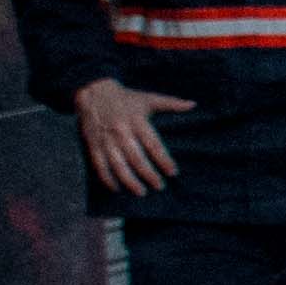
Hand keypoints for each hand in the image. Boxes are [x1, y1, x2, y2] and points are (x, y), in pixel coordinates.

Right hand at [69, 78, 195, 197]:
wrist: (93, 92)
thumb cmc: (126, 98)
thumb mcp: (148, 98)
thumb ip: (171, 103)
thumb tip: (193, 104)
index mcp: (137, 122)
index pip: (153, 145)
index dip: (164, 160)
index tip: (173, 172)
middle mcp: (122, 132)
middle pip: (137, 158)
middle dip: (149, 174)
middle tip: (160, 186)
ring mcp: (106, 140)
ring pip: (118, 165)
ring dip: (129, 181)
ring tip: (141, 192)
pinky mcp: (93, 144)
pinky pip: (99, 165)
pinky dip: (107, 178)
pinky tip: (116, 188)